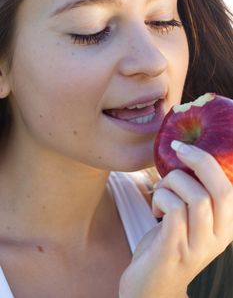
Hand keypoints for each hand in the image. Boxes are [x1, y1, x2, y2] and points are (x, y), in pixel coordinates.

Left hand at [119, 143, 232, 297]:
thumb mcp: (189, 223)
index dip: (207, 161)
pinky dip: (161, 199)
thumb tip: (184, 162)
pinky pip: (174, 209)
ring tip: (160, 193)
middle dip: (196, 160)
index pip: (229, 189)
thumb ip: (194, 199)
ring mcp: (197, 246)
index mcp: (224, 228)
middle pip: (219, 189)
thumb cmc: (168, 248)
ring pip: (194, 196)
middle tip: (176, 149)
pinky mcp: (174, 250)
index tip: (184, 146)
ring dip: (170, 183)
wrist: (152, 291)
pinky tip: (155, 210)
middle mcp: (217, 239)